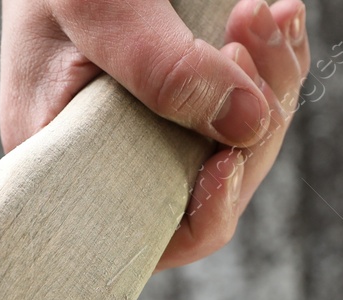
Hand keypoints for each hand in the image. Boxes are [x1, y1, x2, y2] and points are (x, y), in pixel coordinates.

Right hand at [0, 0, 309, 269]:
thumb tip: (247, 126)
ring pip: (242, 140)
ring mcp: (151, 124)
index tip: (233, 157)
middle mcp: (111, 153)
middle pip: (214, 184)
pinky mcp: (181, 91)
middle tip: (256, 32)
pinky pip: (247, 101)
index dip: (206, 211)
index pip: (150, 233)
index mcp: (66, 160)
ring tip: (266, 12)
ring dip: (271, 79)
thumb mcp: (96, 8)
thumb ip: (162, 67)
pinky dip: (271, 62)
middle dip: (256, 118)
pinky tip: (276, 16)